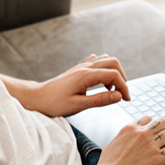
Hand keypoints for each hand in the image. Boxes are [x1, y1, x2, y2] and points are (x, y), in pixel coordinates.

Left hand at [5, 54, 130, 116]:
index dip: (124, 87)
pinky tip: (101, 83)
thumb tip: (119, 96)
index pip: (114, 75)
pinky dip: (105, 70)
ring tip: (112, 89)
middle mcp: (85, 67)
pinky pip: (97, 62)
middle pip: (113, 62)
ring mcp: (82, 66)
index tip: (126, 99)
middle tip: (122, 94)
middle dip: (122, 77)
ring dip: (114, 72)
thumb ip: (100, 100)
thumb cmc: (54, 103)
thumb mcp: (79, 105)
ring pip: (106, 60)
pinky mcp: (79, 69)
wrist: (37, 98)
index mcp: (86, 75)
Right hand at [96, 116, 164, 164]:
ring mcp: (151, 146)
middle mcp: (142, 134)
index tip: (150, 135)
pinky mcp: (158, 159)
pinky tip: (164, 161)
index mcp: (130, 129)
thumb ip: (122, 139)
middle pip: (163, 122)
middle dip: (162, 131)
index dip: (150, 127)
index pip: (148, 118)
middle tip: (159, 141)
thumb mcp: (111, 144)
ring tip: (162, 152)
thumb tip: (125, 140)